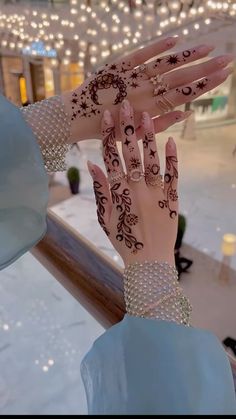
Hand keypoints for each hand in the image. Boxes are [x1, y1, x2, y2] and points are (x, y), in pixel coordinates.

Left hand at [62, 36, 232, 141]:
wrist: (75, 118)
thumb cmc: (107, 129)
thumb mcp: (135, 136)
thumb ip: (161, 125)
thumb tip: (187, 114)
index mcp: (149, 111)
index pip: (184, 96)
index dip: (205, 85)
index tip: (224, 75)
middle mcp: (143, 93)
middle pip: (180, 79)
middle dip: (206, 68)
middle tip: (228, 59)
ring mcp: (131, 79)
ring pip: (164, 65)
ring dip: (188, 55)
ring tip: (209, 47)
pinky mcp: (117, 67)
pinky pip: (140, 54)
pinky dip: (157, 47)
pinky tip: (176, 39)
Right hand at [88, 100, 178, 266]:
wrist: (148, 261)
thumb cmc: (124, 240)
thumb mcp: (105, 217)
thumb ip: (100, 190)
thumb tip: (91, 163)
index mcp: (119, 192)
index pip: (111, 157)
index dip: (109, 135)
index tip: (108, 116)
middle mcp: (137, 188)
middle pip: (131, 153)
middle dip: (128, 128)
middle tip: (128, 105)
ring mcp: (156, 193)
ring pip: (152, 160)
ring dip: (149, 137)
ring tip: (148, 117)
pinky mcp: (172, 199)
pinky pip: (173, 176)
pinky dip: (173, 159)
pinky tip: (172, 142)